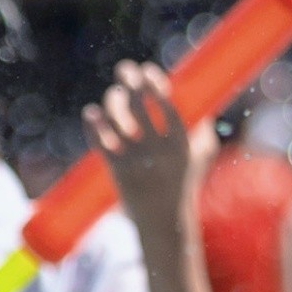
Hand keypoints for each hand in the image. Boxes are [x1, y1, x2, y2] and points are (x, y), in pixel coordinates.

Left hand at [84, 61, 196, 237]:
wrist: (163, 222)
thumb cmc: (183, 182)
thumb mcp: (202, 155)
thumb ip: (202, 126)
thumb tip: (199, 96)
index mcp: (179, 143)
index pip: (167, 105)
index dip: (154, 83)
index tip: (148, 70)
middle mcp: (157, 151)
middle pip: (139, 106)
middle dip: (130, 81)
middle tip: (125, 69)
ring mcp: (135, 161)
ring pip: (117, 120)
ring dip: (112, 100)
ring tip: (114, 95)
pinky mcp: (117, 171)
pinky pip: (100, 142)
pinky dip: (93, 126)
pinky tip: (90, 113)